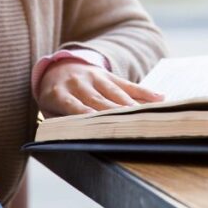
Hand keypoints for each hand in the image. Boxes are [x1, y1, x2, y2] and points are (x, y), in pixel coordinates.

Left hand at [37, 61, 164, 117]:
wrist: (57, 67)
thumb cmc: (55, 97)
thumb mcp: (49, 109)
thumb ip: (58, 122)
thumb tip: (72, 140)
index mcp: (60, 94)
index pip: (75, 107)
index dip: (88, 116)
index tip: (101, 127)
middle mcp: (78, 83)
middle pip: (99, 101)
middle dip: (114, 114)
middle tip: (129, 127)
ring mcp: (95, 77)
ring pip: (114, 92)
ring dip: (130, 105)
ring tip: (144, 116)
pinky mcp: (108, 74)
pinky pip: (127, 84)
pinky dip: (143, 92)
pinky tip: (158, 98)